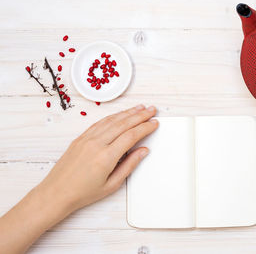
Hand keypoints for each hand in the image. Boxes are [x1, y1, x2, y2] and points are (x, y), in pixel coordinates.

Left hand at [39, 104, 158, 211]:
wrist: (56, 193)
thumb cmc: (82, 192)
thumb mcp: (111, 185)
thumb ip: (129, 165)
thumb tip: (143, 151)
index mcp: (106, 157)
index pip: (131, 136)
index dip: (145, 127)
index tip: (154, 123)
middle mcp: (96, 144)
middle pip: (123, 124)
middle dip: (140, 115)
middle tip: (151, 110)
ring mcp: (87, 139)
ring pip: (112, 120)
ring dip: (127, 112)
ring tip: (139, 108)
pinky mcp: (80, 138)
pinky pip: (99, 123)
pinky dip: (112, 116)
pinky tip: (120, 114)